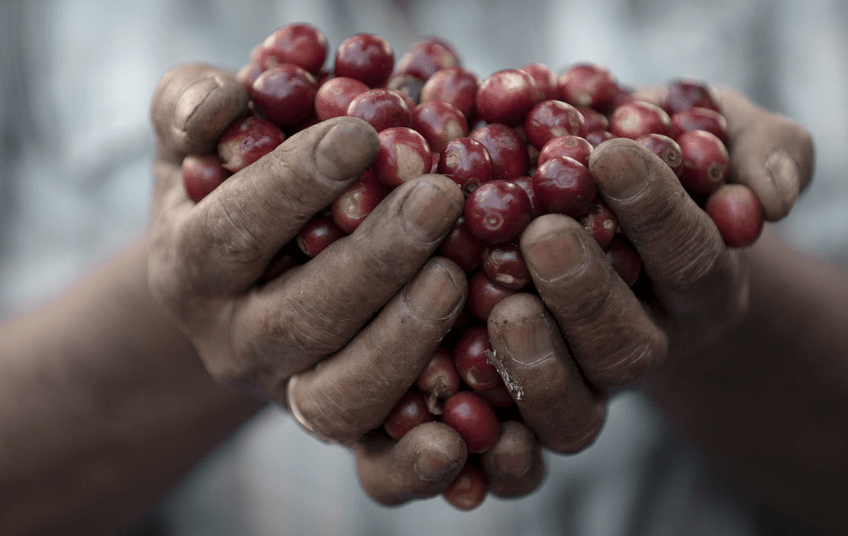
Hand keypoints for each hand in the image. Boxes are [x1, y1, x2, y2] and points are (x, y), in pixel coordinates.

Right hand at [148, 63, 471, 503]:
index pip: (234, 232)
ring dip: (402, 342)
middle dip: (372, 259)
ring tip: (457, 276)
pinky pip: (375, 468)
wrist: (250, 282)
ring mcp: (292, 394)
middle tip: (440, 196)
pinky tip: (459, 431)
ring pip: (341, 400)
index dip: (292, 186)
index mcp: (192, 270)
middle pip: (299, 319)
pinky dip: (414, 461)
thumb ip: (193, 109)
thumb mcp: (199, 142)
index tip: (361, 136)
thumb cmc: (236, 191)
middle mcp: (238, 345)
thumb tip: (227, 100)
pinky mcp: (345, 432)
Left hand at [484, 88, 814, 459]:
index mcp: (698, 285)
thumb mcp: (720, 136)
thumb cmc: (663, 169)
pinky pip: (519, 438)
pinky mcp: (529, 406)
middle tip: (542, 235)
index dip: (656, 213)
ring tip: (501, 301)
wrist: (614, 223)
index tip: (610, 157)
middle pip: (625, 345)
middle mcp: (644, 342)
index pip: (690, 256)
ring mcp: (586, 381)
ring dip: (537, 358)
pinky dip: (491, 425)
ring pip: (574, 405)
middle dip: (586, 292)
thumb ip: (765, 150)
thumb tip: (768, 199)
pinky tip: (451, 381)